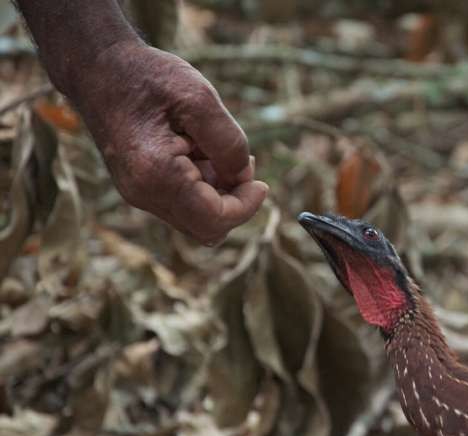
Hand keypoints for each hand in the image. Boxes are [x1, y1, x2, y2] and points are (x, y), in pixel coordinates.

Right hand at [69, 40, 266, 243]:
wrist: (98, 67)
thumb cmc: (146, 77)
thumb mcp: (199, 98)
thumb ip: (229, 143)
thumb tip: (242, 178)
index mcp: (157, 174)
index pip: (215, 220)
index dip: (247, 206)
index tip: (261, 184)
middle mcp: (144, 193)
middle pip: (207, 229)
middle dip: (234, 201)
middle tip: (241, 162)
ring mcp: (139, 194)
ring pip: (196, 218)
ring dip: (218, 193)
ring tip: (213, 148)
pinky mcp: (140, 188)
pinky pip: (183, 204)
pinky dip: (202, 187)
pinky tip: (199, 151)